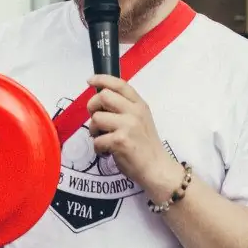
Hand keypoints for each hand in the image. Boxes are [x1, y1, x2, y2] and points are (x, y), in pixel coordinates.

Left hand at [86, 75, 176, 194]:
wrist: (156, 168)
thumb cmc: (146, 147)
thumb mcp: (141, 120)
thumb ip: (126, 109)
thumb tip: (101, 102)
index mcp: (140, 105)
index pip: (120, 84)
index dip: (102, 79)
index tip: (90, 81)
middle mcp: (135, 112)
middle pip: (103, 96)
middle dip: (92, 106)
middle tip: (96, 120)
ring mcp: (128, 126)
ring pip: (97, 118)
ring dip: (94, 130)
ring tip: (102, 139)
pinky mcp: (120, 141)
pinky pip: (97, 139)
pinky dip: (98, 148)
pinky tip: (106, 151)